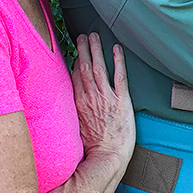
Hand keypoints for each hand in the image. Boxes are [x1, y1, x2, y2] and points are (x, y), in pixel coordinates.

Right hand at [72, 33, 134, 170]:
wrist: (108, 157)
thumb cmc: (93, 149)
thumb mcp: (76, 130)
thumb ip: (74, 115)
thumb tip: (70, 108)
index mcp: (78, 104)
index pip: (75, 77)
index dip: (75, 62)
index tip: (76, 51)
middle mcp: (90, 97)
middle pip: (84, 68)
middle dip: (83, 50)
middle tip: (83, 36)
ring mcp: (106, 97)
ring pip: (99, 67)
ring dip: (96, 50)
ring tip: (95, 36)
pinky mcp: (122, 100)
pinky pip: (119, 76)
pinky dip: (118, 61)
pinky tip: (116, 49)